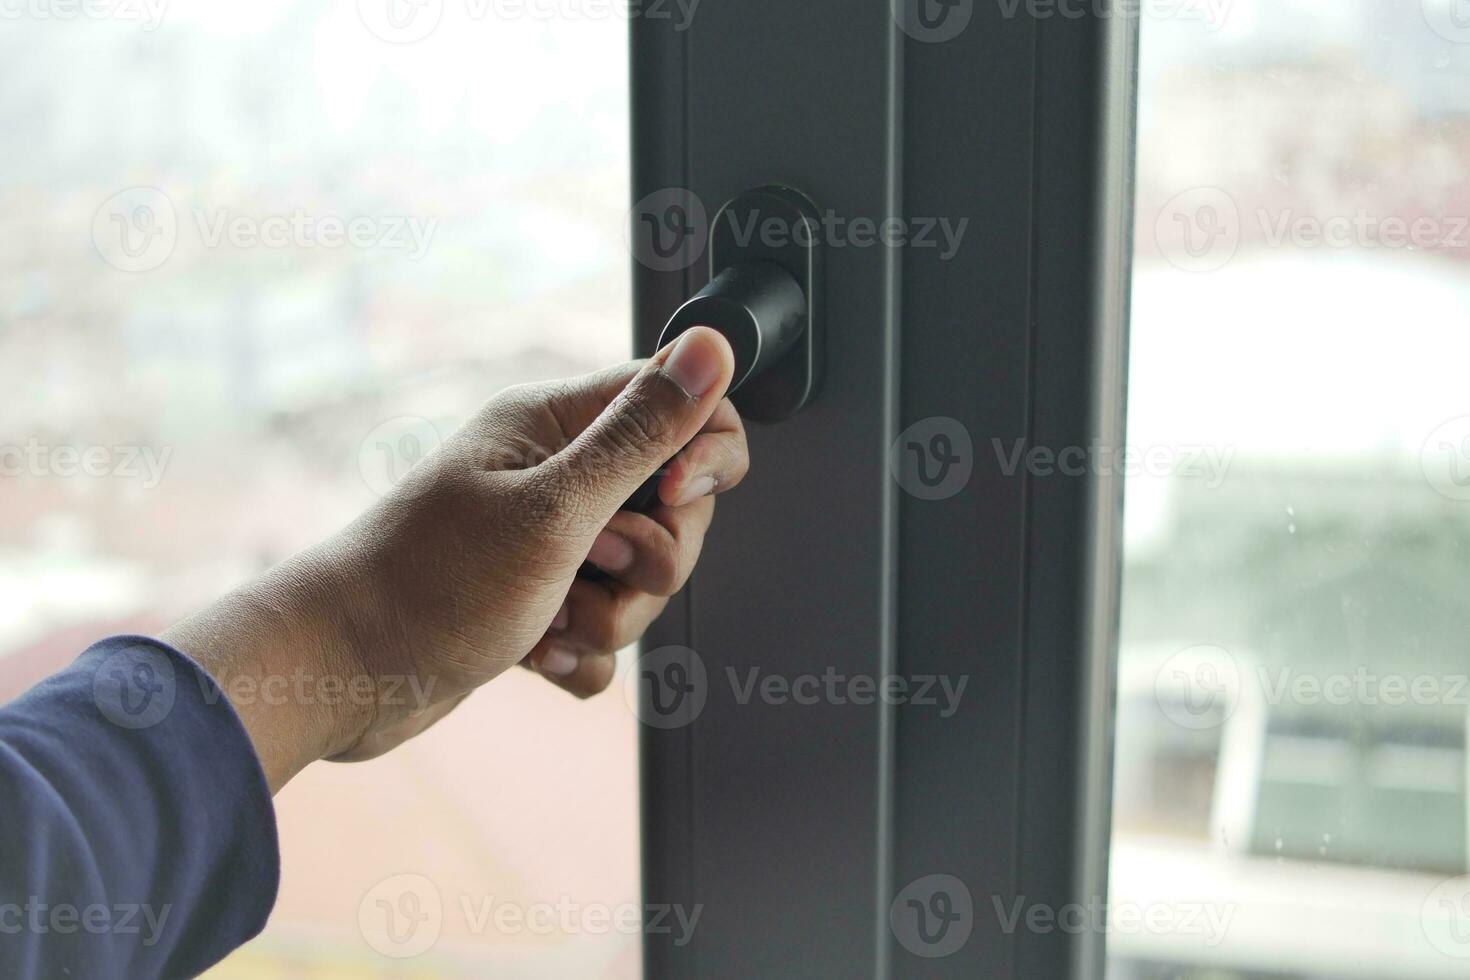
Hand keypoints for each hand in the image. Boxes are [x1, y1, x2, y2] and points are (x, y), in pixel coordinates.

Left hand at [164, 327, 746, 791]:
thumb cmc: (428, 587)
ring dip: (610, 615)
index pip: (680, 404)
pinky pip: (604, 631)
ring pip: (641, 578)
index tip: (676, 497)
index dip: (703, 454)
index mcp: (557, 424)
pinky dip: (580, 652)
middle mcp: (556, 473)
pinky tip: (537, 656)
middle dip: (651, 559)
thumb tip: (710, 348)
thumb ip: (643, 433)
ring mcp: (547, 540)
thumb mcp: (555, 508)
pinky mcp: (537, 600)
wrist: (336, 674)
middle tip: (593, 567)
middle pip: (673, 506)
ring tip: (550, 620)